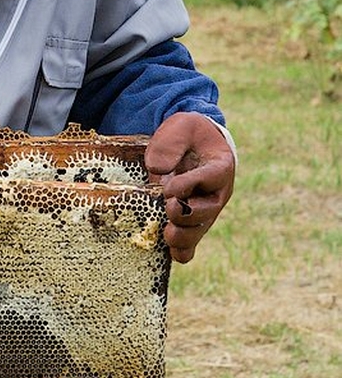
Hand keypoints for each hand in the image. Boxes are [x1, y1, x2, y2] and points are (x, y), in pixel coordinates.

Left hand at [145, 113, 234, 263]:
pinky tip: (168, 250)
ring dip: (182, 236)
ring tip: (167, 232)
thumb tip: (158, 170)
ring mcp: (205, 211)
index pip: (210, 178)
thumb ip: (170, 144)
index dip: (189, 185)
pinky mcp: (192, 223)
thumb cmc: (187, 135)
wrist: (191, 146)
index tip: (168, 187)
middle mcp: (217, 193)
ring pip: (198, 232)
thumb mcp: (180, 126)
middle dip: (185, 213)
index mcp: (220, 166)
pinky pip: (190, 247)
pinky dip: (180, 251)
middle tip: (169, 206)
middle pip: (207, 212)